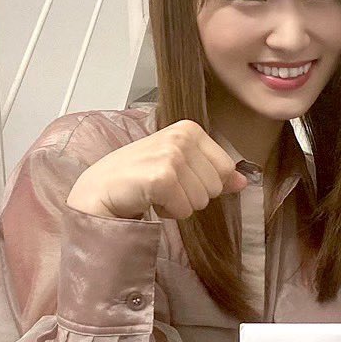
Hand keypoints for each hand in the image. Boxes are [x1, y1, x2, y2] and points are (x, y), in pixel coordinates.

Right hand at [66, 119, 249, 219]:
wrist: (98, 190)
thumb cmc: (137, 178)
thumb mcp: (180, 168)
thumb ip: (212, 172)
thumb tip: (242, 181)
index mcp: (189, 129)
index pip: (225, 169)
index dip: (203, 182)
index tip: (176, 177)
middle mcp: (181, 136)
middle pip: (216, 186)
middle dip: (191, 195)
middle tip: (162, 187)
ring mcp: (171, 154)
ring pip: (202, 200)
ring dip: (178, 204)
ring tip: (153, 192)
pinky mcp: (161, 176)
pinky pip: (185, 209)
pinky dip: (168, 212)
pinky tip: (148, 199)